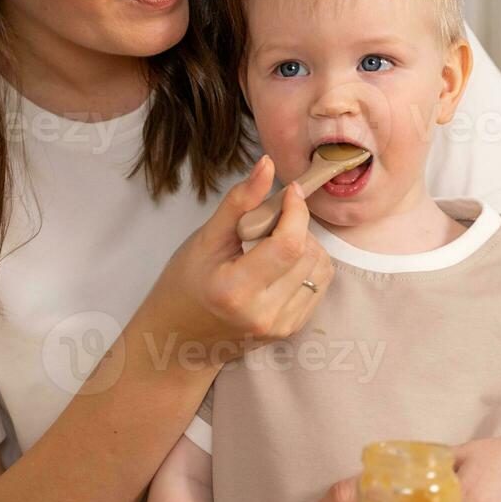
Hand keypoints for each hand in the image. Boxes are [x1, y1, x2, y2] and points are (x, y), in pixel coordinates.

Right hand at [139, 155, 334, 364]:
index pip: (288, 244)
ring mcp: (280, 326)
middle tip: (268, 223)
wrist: (180, 337)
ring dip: (305, 245)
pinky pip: (318, 285)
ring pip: (320, 268)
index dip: (296, 211)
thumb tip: (267, 164)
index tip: (290, 192)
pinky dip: (306, 265)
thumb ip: (240, 202)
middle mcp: (263, 314)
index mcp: (236, 290)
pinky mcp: (291, 330)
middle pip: (307, 253)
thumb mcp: (206, 239)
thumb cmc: (185, 284)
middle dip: (296, 226)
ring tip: (273, 244)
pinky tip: (280, 264)